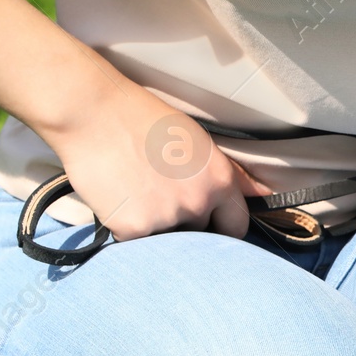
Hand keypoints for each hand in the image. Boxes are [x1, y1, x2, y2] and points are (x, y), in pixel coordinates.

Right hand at [0, 0, 259, 239]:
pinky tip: (118, 201)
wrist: (92, 113)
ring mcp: (166, 217)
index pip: (236, 227)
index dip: (222, 227)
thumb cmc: (143, 120)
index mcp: (220, 181)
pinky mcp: (133, 228)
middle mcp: (199, 202)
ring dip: (156, 227)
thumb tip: (264, 193)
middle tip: (160, 198)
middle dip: (185, 224)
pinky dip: (127, 228)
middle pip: (201, 234)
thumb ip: (232, 175)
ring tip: (137, 196)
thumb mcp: (198, 141)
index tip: (210, 225)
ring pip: (168, 239)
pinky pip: (136, 242)